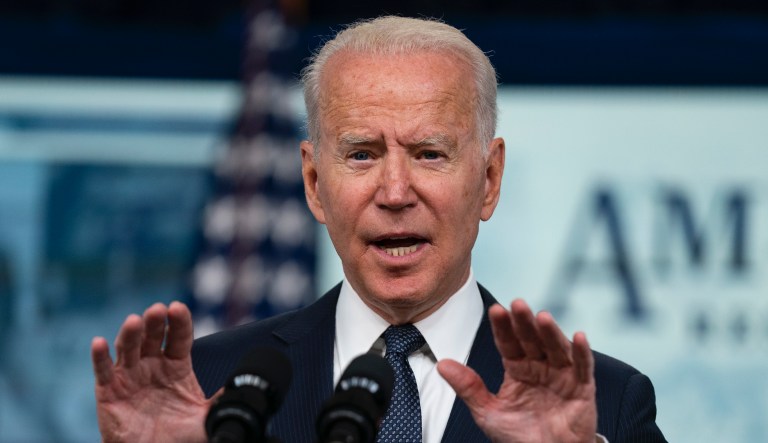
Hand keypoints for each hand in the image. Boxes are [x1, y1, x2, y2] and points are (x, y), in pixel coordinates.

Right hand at [91, 302, 213, 442]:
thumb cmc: (180, 439)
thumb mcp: (205, 418)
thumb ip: (221, 399)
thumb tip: (242, 385)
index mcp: (177, 366)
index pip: (179, 337)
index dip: (179, 322)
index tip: (178, 308)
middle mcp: (153, 366)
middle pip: (153, 337)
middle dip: (155, 322)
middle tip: (158, 310)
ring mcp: (130, 376)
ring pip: (128, 348)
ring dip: (130, 333)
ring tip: (134, 321)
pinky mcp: (109, 392)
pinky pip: (103, 372)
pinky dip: (99, 357)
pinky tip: (99, 342)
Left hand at [437, 299, 596, 442]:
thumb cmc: (519, 436)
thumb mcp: (488, 412)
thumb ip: (468, 387)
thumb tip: (442, 365)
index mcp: (517, 368)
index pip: (508, 342)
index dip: (503, 327)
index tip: (495, 310)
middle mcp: (539, 366)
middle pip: (532, 339)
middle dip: (524, 322)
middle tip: (517, 304)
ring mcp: (561, 375)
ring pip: (556, 347)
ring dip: (551, 332)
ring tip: (542, 317)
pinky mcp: (582, 388)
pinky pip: (584, 368)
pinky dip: (583, 353)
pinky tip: (579, 337)